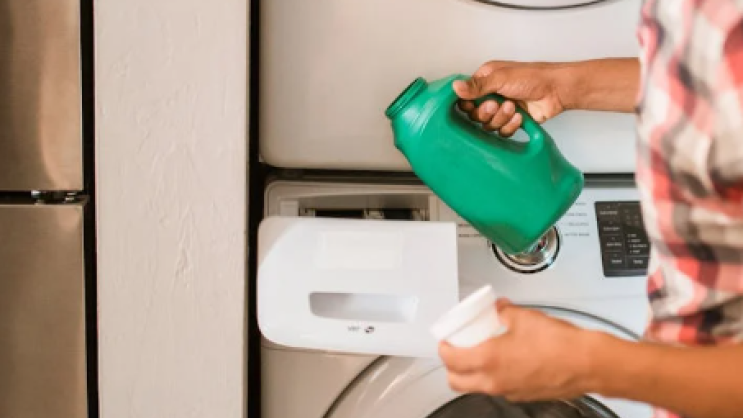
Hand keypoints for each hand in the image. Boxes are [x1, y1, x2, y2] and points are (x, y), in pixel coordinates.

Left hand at [438, 299, 601, 401]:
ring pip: (478, 388)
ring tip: (481, 353)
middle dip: (451, 367)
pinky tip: (506, 360)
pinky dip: (494, 376)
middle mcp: (495, 381)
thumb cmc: (560, 345)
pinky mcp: (523, 396)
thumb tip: (498, 308)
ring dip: (472, 373)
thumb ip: (504, 312)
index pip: (451, 360)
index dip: (444, 348)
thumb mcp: (525, 317)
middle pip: (457, 382)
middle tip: (457, 350)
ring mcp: (509, 392)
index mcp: (489, 360)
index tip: (445, 340)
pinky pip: (499, 389)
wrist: (589, 364)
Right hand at [453, 61, 567, 136]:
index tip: (471, 105)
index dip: (466, 104)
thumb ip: (476, 86)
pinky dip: (510, 126)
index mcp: (485, 80)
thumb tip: (454, 87)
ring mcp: (501, 109)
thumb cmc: (531, 77)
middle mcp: (491, 95)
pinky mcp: (512, 121)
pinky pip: (502, 132)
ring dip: (500, 118)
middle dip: (485, 112)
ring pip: (488, 125)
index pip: (465, 97)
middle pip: (474, 114)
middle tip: (496, 104)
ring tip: (513, 108)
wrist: (556, 91)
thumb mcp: (500, 78)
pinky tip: (520, 117)